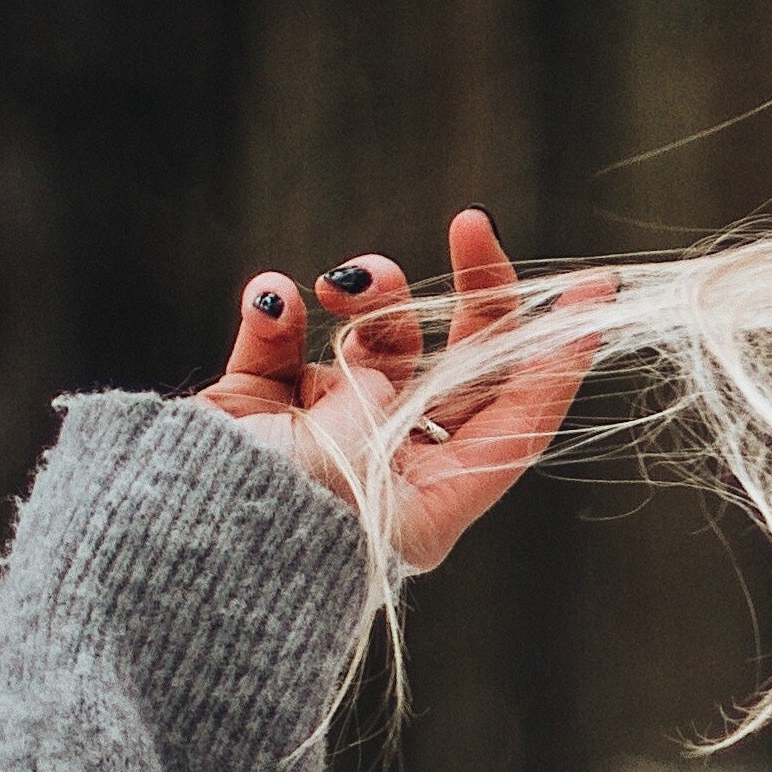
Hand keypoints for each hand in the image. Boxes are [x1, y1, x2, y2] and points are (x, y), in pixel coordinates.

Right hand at [199, 207, 614, 569]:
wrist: (175, 544)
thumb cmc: (294, 527)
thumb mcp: (384, 473)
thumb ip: (426, 402)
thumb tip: (421, 344)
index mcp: (437, 494)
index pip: (519, 411)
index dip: (559, 353)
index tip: (597, 288)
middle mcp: (386, 458)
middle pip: (456, 360)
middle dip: (472, 292)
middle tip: (474, 226)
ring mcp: (319, 427)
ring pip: (372, 333)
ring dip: (369, 292)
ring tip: (344, 284)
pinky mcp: (251, 407)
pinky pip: (277, 335)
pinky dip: (275, 306)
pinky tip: (273, 299)